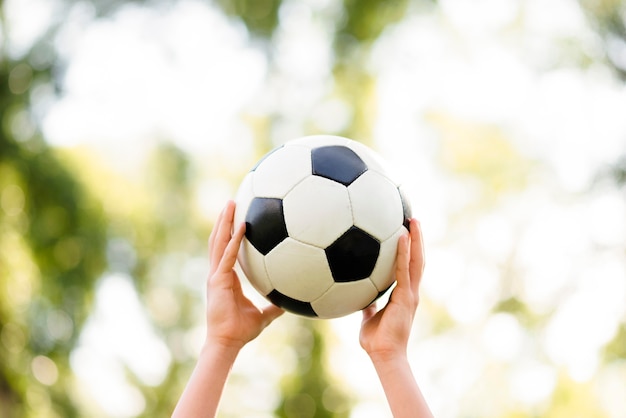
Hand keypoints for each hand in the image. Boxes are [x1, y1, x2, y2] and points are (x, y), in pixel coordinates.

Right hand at [205, 200, 283, 350]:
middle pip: (219, 240)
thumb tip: (292, 302)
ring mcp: (216, 275)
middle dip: (224, 220)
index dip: (228, 232)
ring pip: (219, 242)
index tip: (235, 216)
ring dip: (224, 222)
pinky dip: (234, 242)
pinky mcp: (218, 281)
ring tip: (230, 204)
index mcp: (227, 277)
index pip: (226, 249)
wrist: (228, 342)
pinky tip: (243, 227)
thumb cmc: (242, 331)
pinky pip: (228, 257)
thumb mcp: (264, 315)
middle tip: (231, 201)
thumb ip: (275, 306)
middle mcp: (219, 272)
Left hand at [360, 218, 424, 359]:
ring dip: (416, 240)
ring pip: (416, 261)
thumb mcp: (368, 317)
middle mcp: (410, 291)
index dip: (411, 250)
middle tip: (414, 218)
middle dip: (418, 239)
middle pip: (418, 259)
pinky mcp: (405, 296)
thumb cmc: (375, 340)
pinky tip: (401, 236)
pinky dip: (404, 253)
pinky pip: (404, 270)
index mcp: (403, 294)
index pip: (409, 267)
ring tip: (414, 220)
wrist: (383, 355)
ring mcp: (410, 293)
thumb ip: (367, 303)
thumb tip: (357, 295)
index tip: (408, 232)